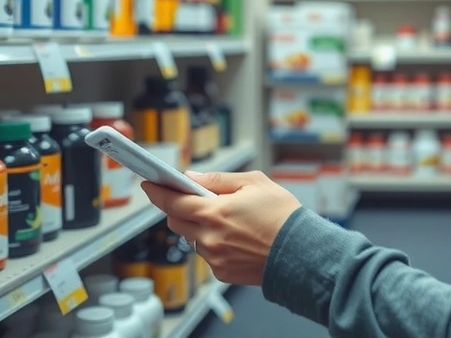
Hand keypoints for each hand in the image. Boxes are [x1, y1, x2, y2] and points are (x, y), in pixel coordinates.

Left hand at [141, 170, 300, 285]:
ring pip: (191, 239)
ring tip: (226, 221)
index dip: (157, 192)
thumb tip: (193, 177)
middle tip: (194, 200)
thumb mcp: (254, 182)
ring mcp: (214, 257)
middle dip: (179, 209)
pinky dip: (213, 244)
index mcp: (214, 211)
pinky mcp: (222, 273)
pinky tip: (235, 238)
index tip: (148, 185)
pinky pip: (207, 255)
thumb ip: (219, 179)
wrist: (302, 253)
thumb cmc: (283, 215)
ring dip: (198, 228)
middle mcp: (209, 237)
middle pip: (175, 222)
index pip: (172, 201)